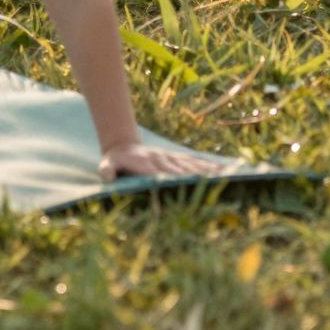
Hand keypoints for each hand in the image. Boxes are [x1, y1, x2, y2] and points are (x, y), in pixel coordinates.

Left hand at [99, 141, 222, 181]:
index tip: (185, 185)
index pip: (161, 173)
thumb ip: (107, 170)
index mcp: (146, 164)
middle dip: (196, 177)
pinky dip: (207, 165)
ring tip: (224, 175)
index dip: (172, 179)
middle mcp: (162, 159)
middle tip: (214, 184)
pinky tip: (221, 168)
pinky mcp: (175, 157)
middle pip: (181, 169)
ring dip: (206, 171)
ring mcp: (170, 157)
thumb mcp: (106, 164)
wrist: (123, 144)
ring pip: (190, 164)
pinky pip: (193, 161)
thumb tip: (108, 176)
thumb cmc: (114, 161)